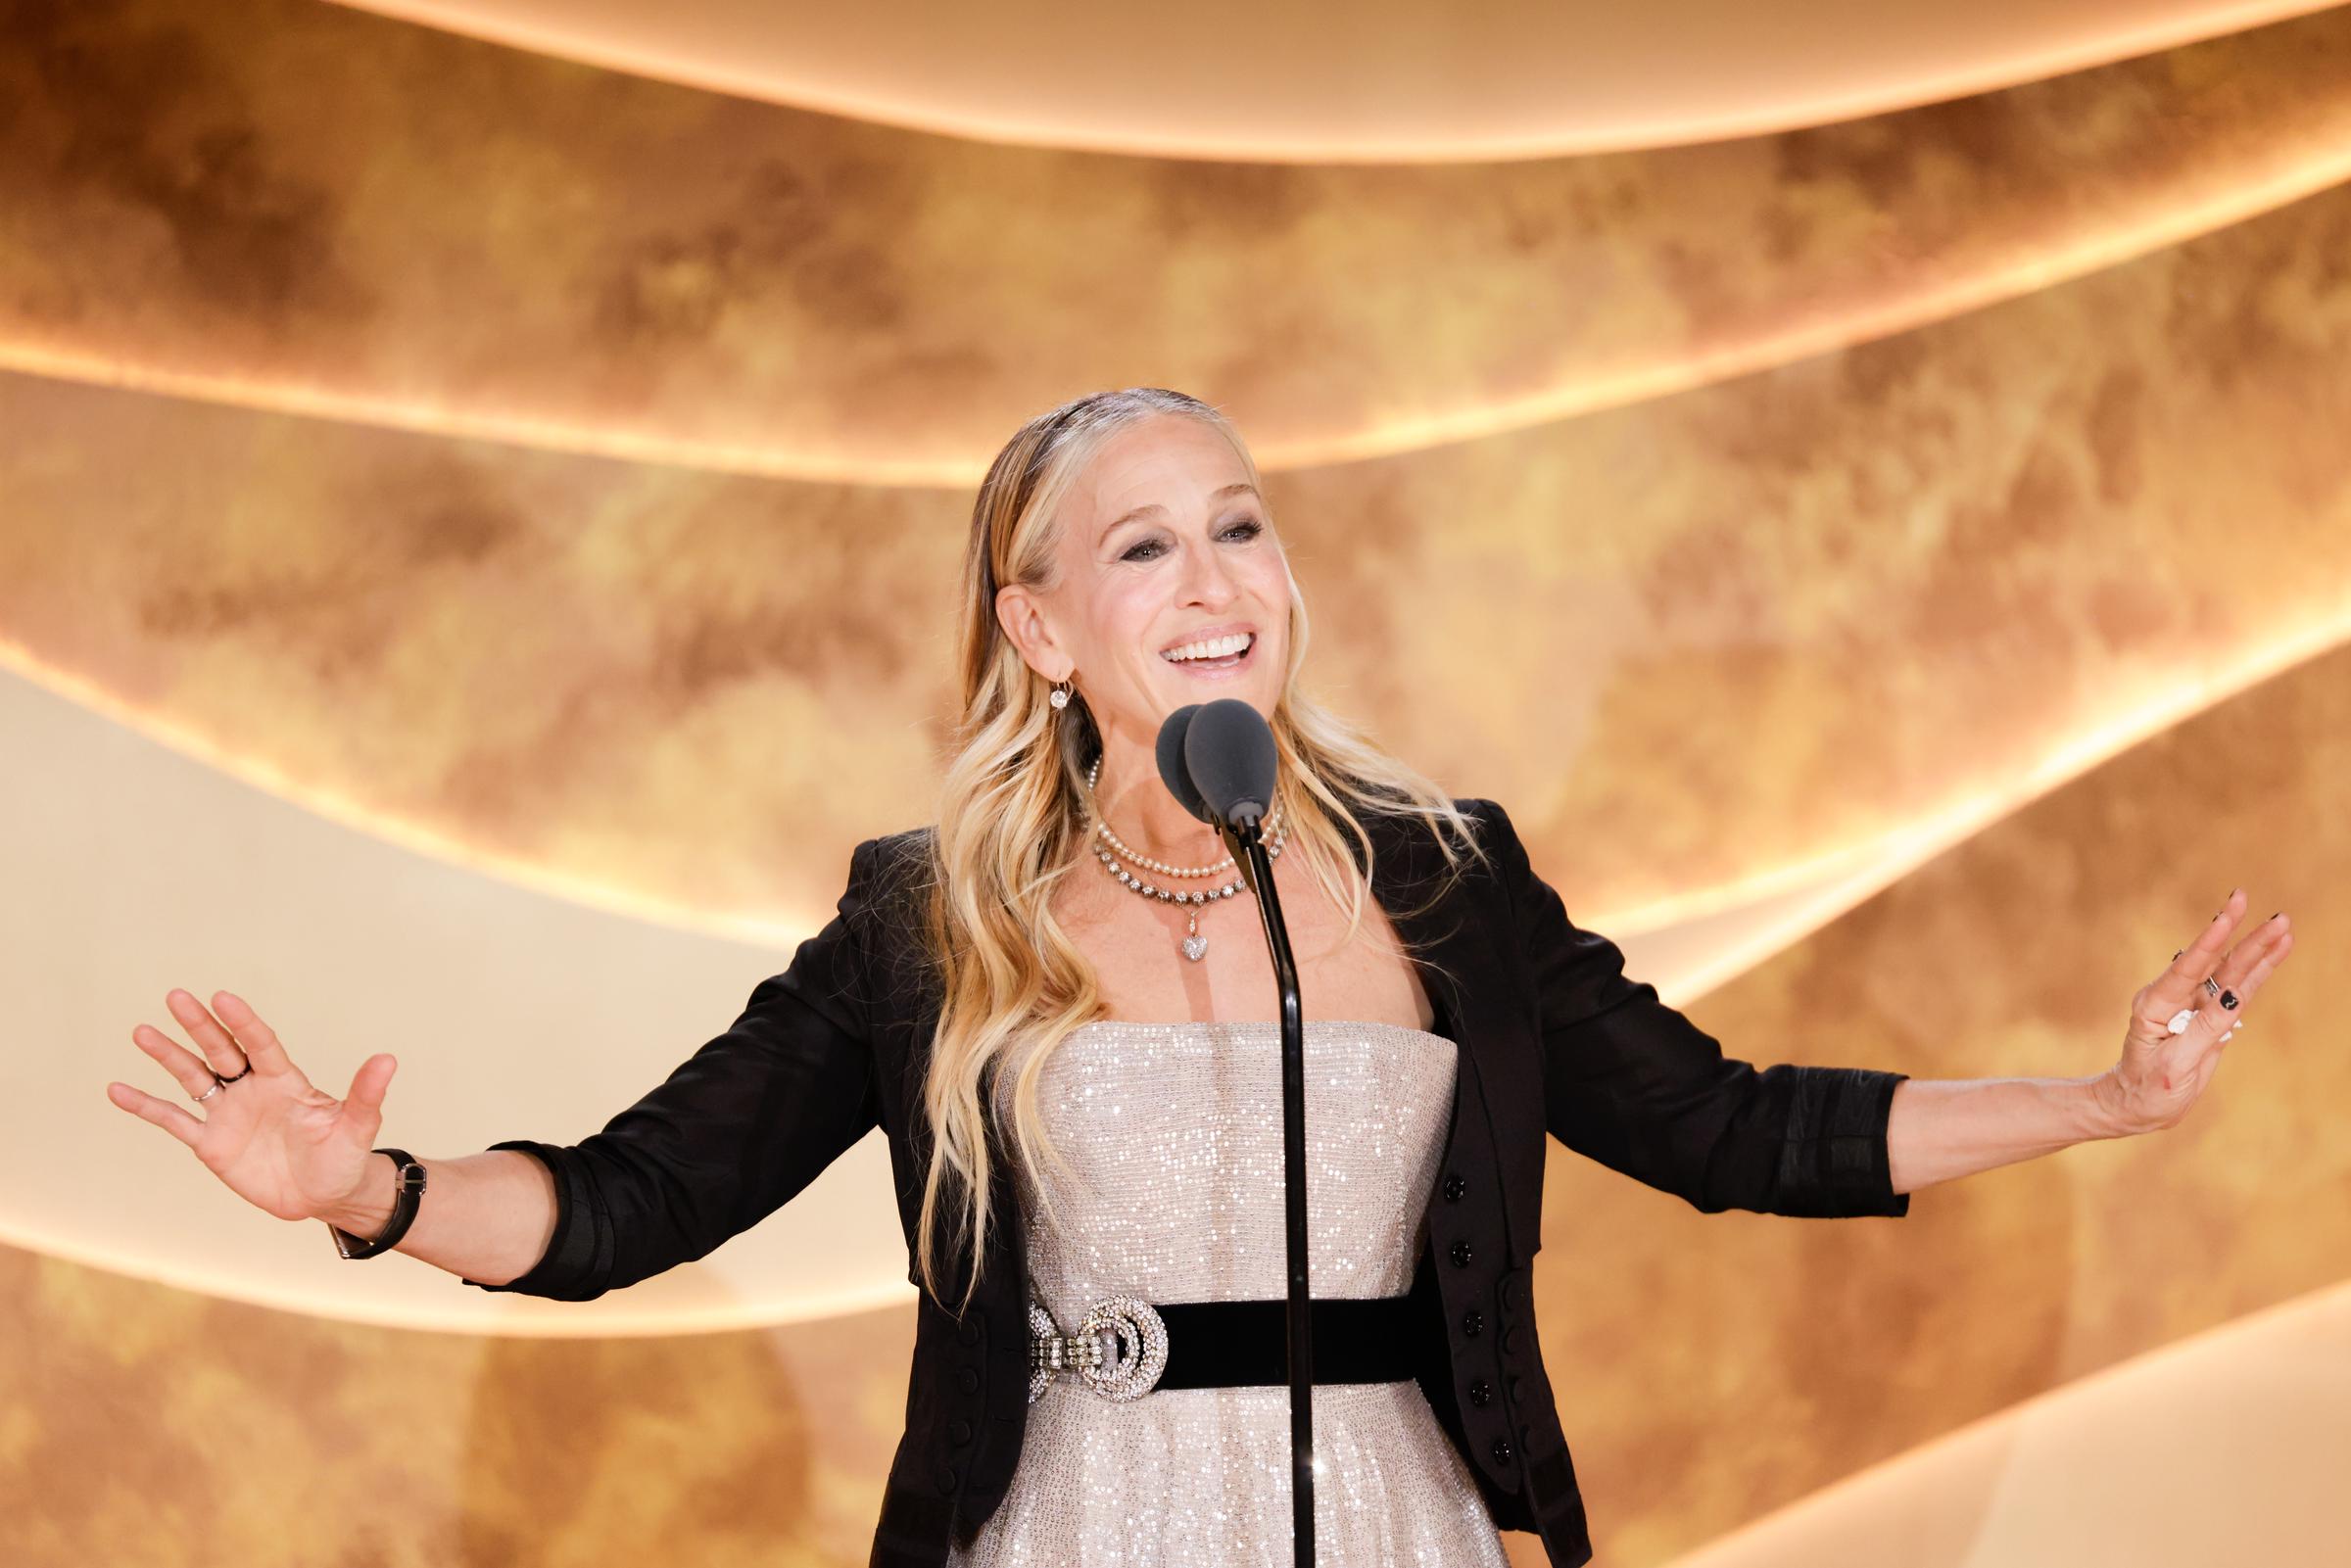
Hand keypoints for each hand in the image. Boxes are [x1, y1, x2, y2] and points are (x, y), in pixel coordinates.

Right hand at [105, 990, 397, 1221]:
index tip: (222, 998)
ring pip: (193, 1078)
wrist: (326, 1195)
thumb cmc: (345, 1157)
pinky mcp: (210, 1143)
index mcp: (285, 1080)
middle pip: (221, 1050)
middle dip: (199, 1025)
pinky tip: (116, 1089)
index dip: (242, 1022)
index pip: (260, 1043)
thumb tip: (389, 1058)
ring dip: (168, 1056)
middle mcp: (252, 1089)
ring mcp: (229, 1114)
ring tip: (141, 1031)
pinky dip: (145, 1106)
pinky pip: (172, 1120)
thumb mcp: (358, 1126)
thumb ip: (367, 1094)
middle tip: (176, 996)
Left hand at [2097, 889, 2291, 1136]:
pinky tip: (2277, 950)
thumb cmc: (2149, 1088)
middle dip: (2241, 937)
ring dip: (2256, 949)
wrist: (2138, 1104)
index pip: (2186, 969)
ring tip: (2282, 924)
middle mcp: (2173, 997)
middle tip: (2267, 910)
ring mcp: (2193, 1003)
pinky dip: (2259, 971)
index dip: (2208, 943)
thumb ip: (2206, 1028)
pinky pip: (2239, 990)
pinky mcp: (2210, 1014)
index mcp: (2154, 1005)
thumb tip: (2235, 995)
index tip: (2226, 916)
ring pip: (2231, 972)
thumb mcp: (2175, 1064)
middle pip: (2215, 964)